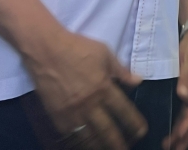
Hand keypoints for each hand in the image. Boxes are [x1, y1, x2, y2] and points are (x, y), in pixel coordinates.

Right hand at [25, 29, 147, 149]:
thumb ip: (121, 70)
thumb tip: (138, 81)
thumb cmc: (77, 48)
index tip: (142, 132)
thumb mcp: (104, 53)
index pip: (124, 111)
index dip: (134, 123)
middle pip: (107, 131)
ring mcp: (72, 113)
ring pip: (89, 138)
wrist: (45, 50)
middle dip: (118, 144)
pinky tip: (86, 144)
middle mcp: (89, 104)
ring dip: (100, 146)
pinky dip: (80, 142)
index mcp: (104, 88)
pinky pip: (71, 136)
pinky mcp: (57, 116)